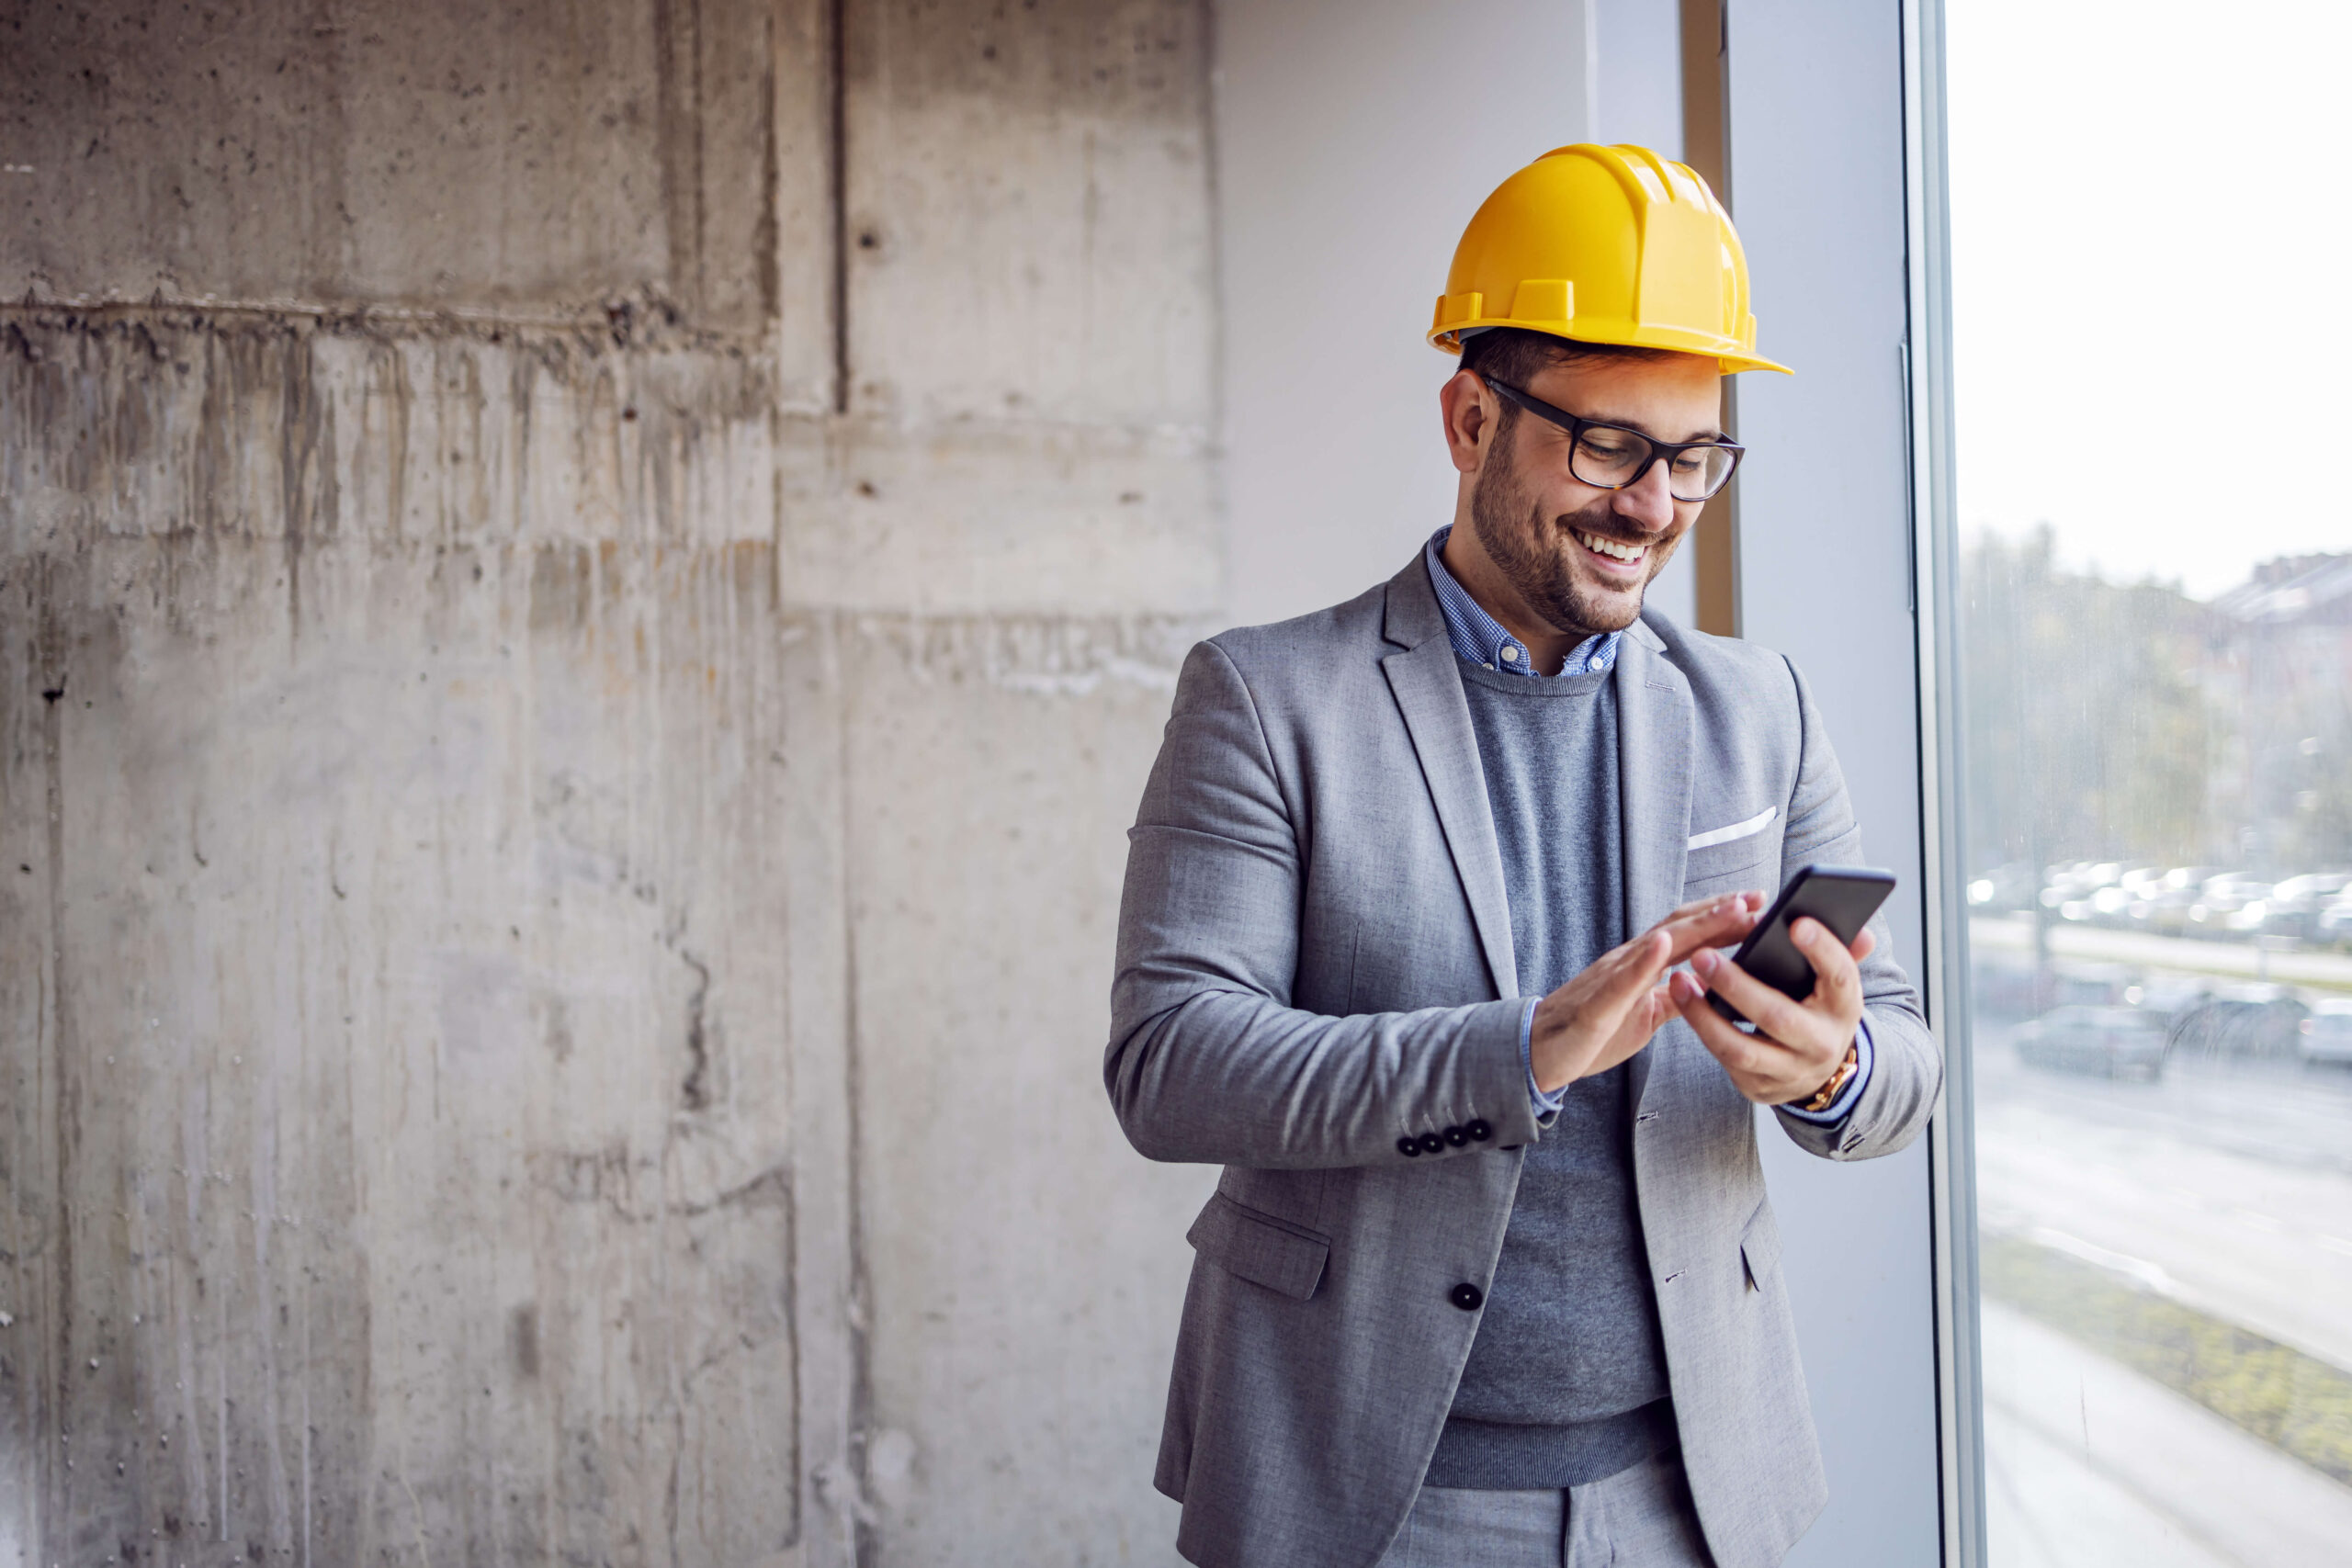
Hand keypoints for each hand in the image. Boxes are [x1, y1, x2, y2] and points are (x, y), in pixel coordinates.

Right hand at [1528, 893, 1763, 1092]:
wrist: (1538, 1051)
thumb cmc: (1591, 1033)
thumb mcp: (1647, 1014)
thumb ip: (1677, 996)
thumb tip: (1711, 983)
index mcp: (1641, 965)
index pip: (1687, 932)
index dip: (1722, 917)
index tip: (1758, 903)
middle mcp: (1627, 961)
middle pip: (1679, 928)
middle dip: (1720, 912)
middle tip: (1758, 898)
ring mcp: (1611, 979)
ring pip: (1657, 945)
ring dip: (1696, 926)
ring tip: (1730, 910)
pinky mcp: (1597, 1006)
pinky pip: (1621, 981)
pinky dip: (1644, 960)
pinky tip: (1663, 944)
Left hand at [1670, 916, 1875, 1104]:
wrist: (1818, 1071)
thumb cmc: (1819, 1010)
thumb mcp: (1836, 985)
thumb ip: (1843, 953)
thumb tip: (1862, 931)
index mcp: (1844, 1008)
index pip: (1840, 977)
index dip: (1822, 950)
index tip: (1795, 923)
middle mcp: (1821, 1045)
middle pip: (1778, 1017)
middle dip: (1737, 986)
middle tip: (1702, 955)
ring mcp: (1789, 1071)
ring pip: (1741, 1048)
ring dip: (1703, 1015)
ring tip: (1680, 981)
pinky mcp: (1759, 1087)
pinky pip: (1724, 1060)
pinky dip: (1701, 1030)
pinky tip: (1684, 1002)